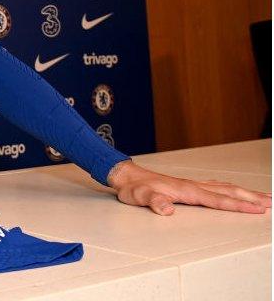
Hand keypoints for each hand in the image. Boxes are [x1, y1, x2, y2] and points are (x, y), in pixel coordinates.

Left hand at [107, 160, 272, 214]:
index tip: (257, 209)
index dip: (238, 205)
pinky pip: (216, 187)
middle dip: (251, 197)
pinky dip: (231, 189)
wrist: (126, 176)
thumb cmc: (134, 188)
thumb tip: (166, 209)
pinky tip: (234, 191)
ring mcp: (192, 184)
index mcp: (186, 190)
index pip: (218, 200)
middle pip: (228, 191)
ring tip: (262, 197)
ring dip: (245, 192)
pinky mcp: (188, 186)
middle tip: (271, 203)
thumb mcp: (139, 197)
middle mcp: (192, 186)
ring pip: (224, 188)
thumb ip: (153, 202)